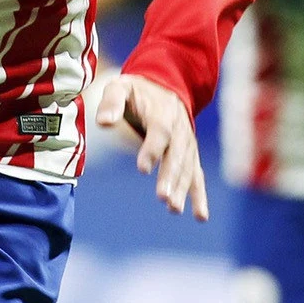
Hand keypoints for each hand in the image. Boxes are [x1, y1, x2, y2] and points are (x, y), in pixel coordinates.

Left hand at [97, 74, 209, 219]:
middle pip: (176, 155)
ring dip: (182, 189)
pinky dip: (199, 196)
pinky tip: (200, 216)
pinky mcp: (190, 155)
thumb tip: (103, 122)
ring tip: (173, 208)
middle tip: (164, 198)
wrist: (166, 86)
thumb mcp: (120, 87)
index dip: (152, 150)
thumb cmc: (137, 91)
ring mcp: (187, 144)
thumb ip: (112, 102)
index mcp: (162, 114)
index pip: (160, 133)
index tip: (143, 169)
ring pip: (187, 168)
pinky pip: (197, 176)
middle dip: (171, 177)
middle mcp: (179, 130)